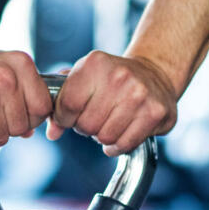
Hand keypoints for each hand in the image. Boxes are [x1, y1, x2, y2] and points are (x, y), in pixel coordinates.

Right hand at [0, 48, 52, 158]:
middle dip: (8, 128)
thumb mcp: (4, 69)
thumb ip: (25, 95)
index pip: (42, 108)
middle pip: (22, 127)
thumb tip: (31, 131)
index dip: (30, 117)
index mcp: (20, 64)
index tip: (15, 113)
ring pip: (2, 139)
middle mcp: (5, 79)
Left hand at [46, 51, 176, 155]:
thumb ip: (60, 103)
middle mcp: (119, 76)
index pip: (67, 104)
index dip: (64, 118)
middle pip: (86, 125)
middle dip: (85, 127)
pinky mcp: (155, 112)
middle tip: (95, 118)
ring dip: (102, 136)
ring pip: (105, 137)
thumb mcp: (83, 79)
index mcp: (95, 63)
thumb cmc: (111, 79)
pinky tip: (121, 132)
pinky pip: (124, 144)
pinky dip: (118, 146)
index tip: (69, 117)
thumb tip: (53, 133)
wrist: (154, 73)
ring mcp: (139, 95)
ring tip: (109, 122)